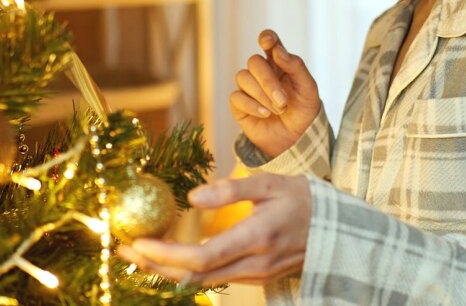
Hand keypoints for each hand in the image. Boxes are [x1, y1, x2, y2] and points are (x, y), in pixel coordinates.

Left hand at [116, 173, 310, 285]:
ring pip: (203, 281)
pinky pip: (215, 278)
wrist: (342, 229)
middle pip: (194, 276)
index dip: (166, 254)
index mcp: (256, 238)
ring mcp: (256, 275)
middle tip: (123, 251)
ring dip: (167, 269)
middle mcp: (254, 264)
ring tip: (137, 253)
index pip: (201, 257)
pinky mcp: (256, 276)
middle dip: (155, 266)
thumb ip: (231, 189)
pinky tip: (169, 257)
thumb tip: (192, 197)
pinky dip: (186, 270)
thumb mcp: (271, 183)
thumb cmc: (305, 199)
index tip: (137, 242)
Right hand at [231, 30, 320, 157]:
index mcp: (279, 62)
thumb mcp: (308, 88)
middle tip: (283, 101)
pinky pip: (237, 97)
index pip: (268, 42)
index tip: (268, 42)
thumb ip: (295, 66)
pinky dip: (252, 105)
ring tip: (279, 110)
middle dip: (268, 81)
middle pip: (254, 62)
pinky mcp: (239, 105)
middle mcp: (261, 72)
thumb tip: (277, 50)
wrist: (297, 139)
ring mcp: (248, 87)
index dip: (266, 38)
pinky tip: (265, 114)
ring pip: (243, 77)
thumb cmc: (304, 110)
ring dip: (262, 95)